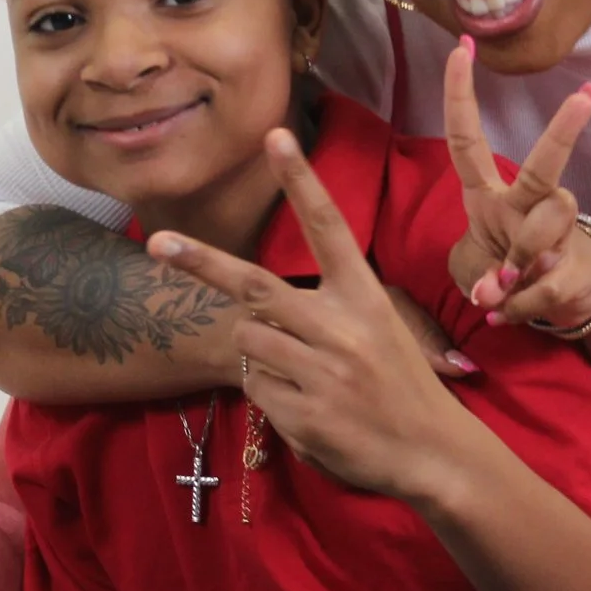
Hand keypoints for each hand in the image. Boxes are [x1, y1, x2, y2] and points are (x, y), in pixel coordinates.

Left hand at [148, 130, 473, 501]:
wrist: (432, 454)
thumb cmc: (400, 385)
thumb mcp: (381, 330)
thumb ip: (329, 309)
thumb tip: (255, 308)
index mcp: (366, 296)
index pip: (329, 226)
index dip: (301, 180)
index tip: (275, 136)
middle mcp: (343, 327)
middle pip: (254, 284)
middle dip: (200, 262)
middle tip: (158, 241)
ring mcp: (322, 371)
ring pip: (248, 340)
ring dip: (258, 352)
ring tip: (301, 373)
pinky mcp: (304, 413)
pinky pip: (255, 387)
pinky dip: (269, 393)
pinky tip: (307, 406)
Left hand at [443, 36, 590, 331]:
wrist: (568, 298)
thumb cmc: (514, 267)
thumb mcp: (479, 267)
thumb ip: (479, 277)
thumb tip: (490, 293)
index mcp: (489, 195)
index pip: (468, 141)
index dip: (460, 98)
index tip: (460, 47)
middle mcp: (525, 204)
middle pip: (542, 167)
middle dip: (562, 133)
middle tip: (585, 98)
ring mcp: (555, 234)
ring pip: (543, 234)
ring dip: (518, 266)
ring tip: (504, 289)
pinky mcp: (571, 269)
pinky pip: (543, 286)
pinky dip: (520, 306)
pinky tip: (507, 311)